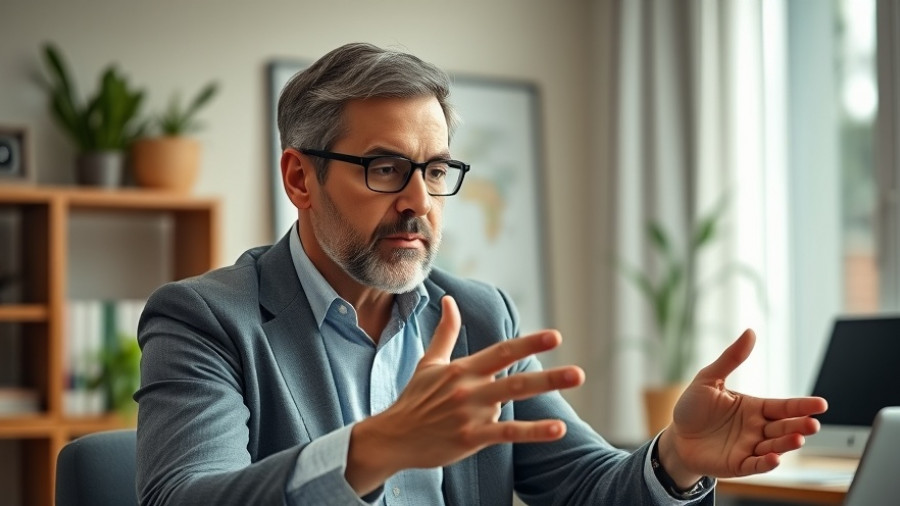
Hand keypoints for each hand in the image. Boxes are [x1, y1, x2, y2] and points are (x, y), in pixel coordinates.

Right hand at [346, 296, 584, 493]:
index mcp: (463, 369)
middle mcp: (469, 389)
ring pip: (512, 402)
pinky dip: (534, 433)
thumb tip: (448, 300)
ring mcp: (470, 414)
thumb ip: (445, 332)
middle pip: (515, 379)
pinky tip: (557, 430)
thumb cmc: (414, 399)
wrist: (392, 437)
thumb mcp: (429, 363)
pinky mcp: (470, 438)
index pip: (501, 352)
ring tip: (572, 392)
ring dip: (545, 396)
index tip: (555, 337)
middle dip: (549, 376)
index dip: (529, 343)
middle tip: (579, 373)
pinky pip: (507, 434)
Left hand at [658, 329, 827, 486]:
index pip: (782, 406)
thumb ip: (731, 358)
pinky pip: (755, 465)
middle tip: (813, 424)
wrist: (675, 436)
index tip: (821, 404)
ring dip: (786, 444)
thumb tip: (750, 332)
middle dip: (799, 426)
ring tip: (798, 439)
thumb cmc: (693, 407)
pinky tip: (774, 458)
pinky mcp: (738, 464)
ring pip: (774, 446)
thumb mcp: (709, 378)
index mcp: (754, 408)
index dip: (801, 406)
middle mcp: (756, 428)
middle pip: (783, 427)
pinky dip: (766, 463)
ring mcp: (749, 447)